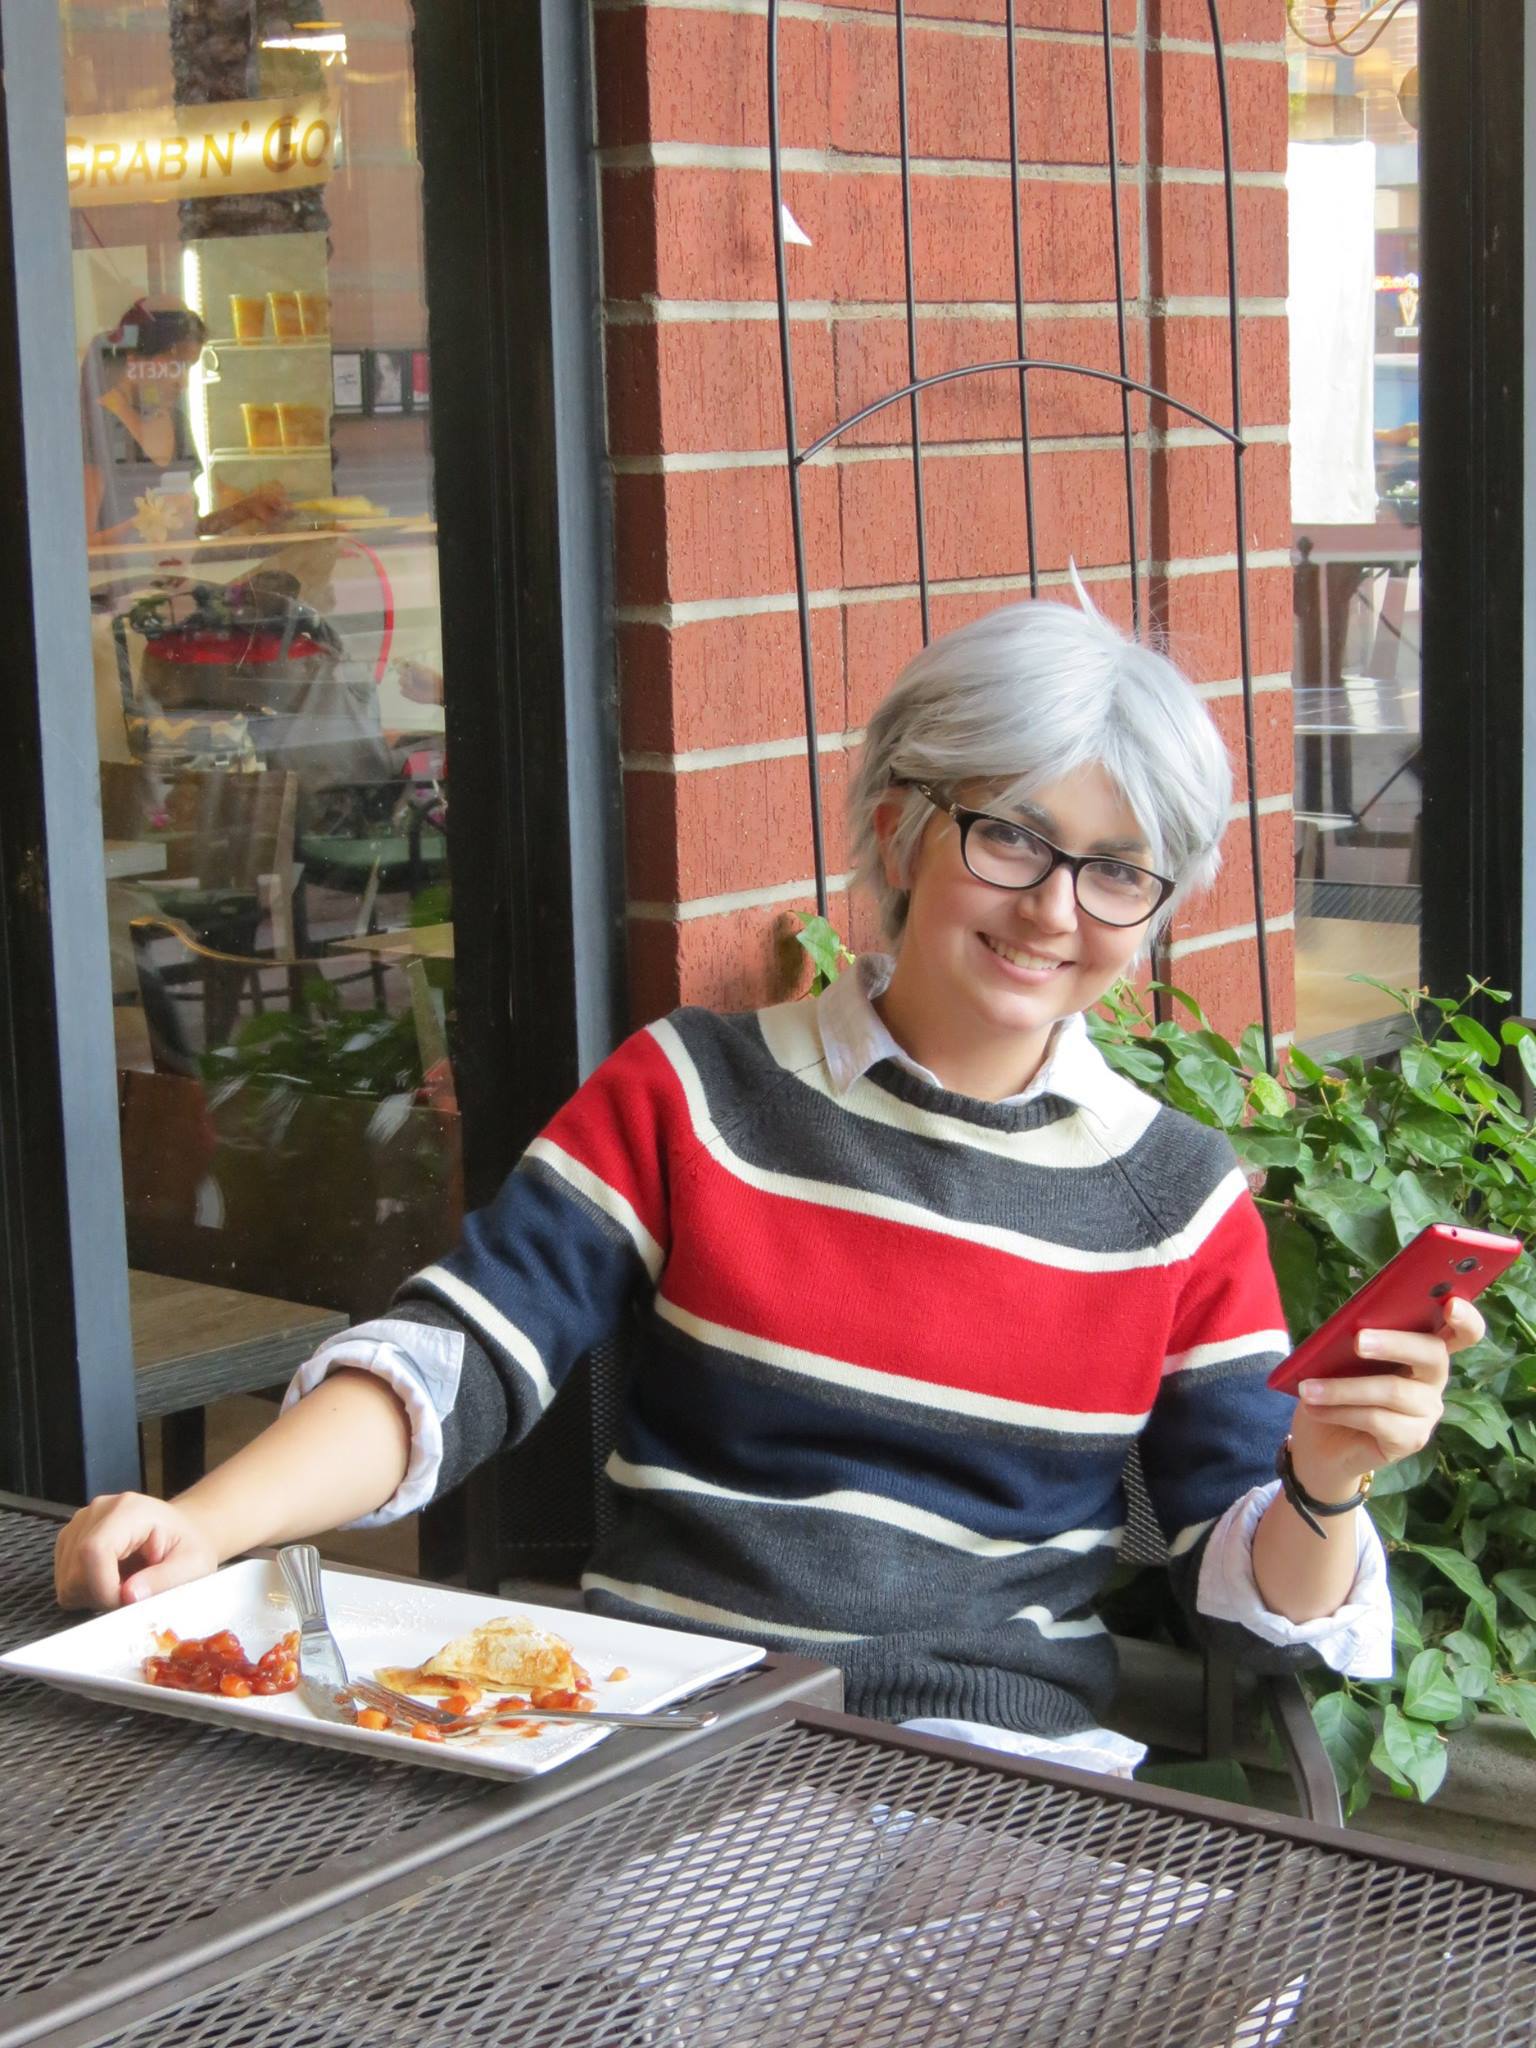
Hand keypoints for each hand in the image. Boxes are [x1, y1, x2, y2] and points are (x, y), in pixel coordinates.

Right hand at [54, 1492, 219, 1610]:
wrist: (184, 1531)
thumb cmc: (189, 1545)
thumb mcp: (192, 1565)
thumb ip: (163, 1580)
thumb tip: (128, 1596)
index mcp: (130, 1510)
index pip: (93, 1551)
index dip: (103, 1587)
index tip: (126, 1602)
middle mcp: (98, 1511)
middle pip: (74, 1570)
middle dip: (101, 1596)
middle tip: (132, 1594)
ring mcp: (80, 1524)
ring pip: (66, 1580)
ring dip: (93, 1595)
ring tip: (125, 1584)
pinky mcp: (71, 1540)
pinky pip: (66, 1581)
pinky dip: (87, 1591)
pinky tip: (112, 1580)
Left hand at [1288, 1294, 1483, 1499]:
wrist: (1320, 1444)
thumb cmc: (1335, 1388)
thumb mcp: (1340, 1357)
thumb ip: (1356, 1337)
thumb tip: (1351, 1324)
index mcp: (1422, 1348)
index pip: (1462, 1332)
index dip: (1464, 1318)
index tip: (1450, 1305)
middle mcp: (1434, 1379)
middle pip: (1433, 1354)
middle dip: (1395, 1343)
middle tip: (1358, 1341)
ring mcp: (1427, 1411)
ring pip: (1393, 1390)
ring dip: (1343, 1388)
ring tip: (1308, 1388)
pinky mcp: (1412, 1440)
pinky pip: (1377, 1419)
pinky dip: (1340, 1411)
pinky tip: (1315, 1408)